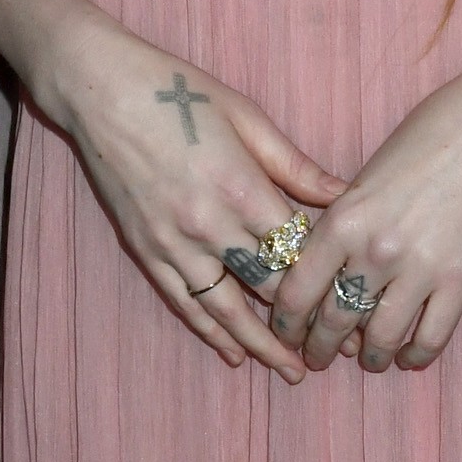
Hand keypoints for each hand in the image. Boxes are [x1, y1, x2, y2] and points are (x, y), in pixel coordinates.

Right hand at [41, 12, 344, 381]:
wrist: (102, 92)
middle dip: (308, 319)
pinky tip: (235, 353)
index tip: (358, 299)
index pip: (298, 249)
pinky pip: (185, 302)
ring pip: (227, 309)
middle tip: (341, 348)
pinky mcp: (146, 251)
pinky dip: (211, 331)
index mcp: (242, 188)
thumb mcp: (247, 118)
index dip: (331, 277)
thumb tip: (345, 194)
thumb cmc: (181, 92)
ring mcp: (174, 243)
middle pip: (269, 286)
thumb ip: (294, 165)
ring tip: (292, 370)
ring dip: (262, 343)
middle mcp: (210, 225)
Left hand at [267, 58, 461, 374]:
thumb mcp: (368, 175)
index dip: (286, 321)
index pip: (297, 291)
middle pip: (334, 322)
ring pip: (380, 339)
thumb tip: (328, 267)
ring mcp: (420, 269)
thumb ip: (346, 220)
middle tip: (318, 357)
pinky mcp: (461, 280)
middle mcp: (376, 249)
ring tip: (368, 359)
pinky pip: (430, 338)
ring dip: (369, 357)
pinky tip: (409, 354)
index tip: (287, 331)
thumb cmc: (429, 135)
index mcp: (344, 218)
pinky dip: (415, 355)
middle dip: (320, 347)